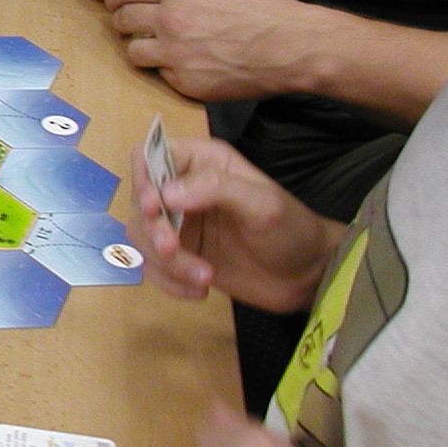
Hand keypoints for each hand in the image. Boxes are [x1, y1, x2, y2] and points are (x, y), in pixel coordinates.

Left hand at [106, 0, 330, 101]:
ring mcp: (175, 54)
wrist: (291, 47)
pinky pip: (160, 75)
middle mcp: (170, 20)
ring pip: (133, 51)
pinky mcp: (184, 82)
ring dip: (141, 49)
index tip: (117, 0)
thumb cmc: (264, 13)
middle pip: (121, 19)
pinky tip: (186, 66)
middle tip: (133, 26)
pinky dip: (167, 71)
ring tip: (157, 48)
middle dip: (124, 22)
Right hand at [129, 133, 336, 312]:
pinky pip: (153, 267)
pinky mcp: (180, 256)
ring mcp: (180, 224)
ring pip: (142, 238)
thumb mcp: (262, 204)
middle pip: (140, 202)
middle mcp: (183, 188)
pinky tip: (199, 291)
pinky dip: (169, 282)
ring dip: (165, 263)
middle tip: (173, 251)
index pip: (150, 155)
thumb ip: (216, 189)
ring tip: (204, 278)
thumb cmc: (291, 230)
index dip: (143, 179)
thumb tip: (165, 194)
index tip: (153, 208)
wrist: (307, 278)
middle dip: (153, 230)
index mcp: (202, 162)